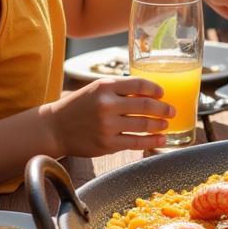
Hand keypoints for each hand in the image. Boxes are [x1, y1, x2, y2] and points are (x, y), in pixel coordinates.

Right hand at [44, 77, 171, 155]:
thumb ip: (121, 89)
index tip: (163, 93)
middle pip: (145, 105)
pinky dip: (152, 141)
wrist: (55, 127)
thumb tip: (151, 93)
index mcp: (105, 87)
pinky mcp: (107, 144)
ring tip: (166, 124)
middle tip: (172, 111)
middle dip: (163, 109)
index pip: (139, 85)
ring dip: (160, 125)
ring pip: (143, 124)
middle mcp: (106, 105)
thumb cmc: (80, 106)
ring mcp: (107, 126)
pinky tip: (161, 139)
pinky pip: (136, 142)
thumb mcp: (97, 89)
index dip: (156, 89)